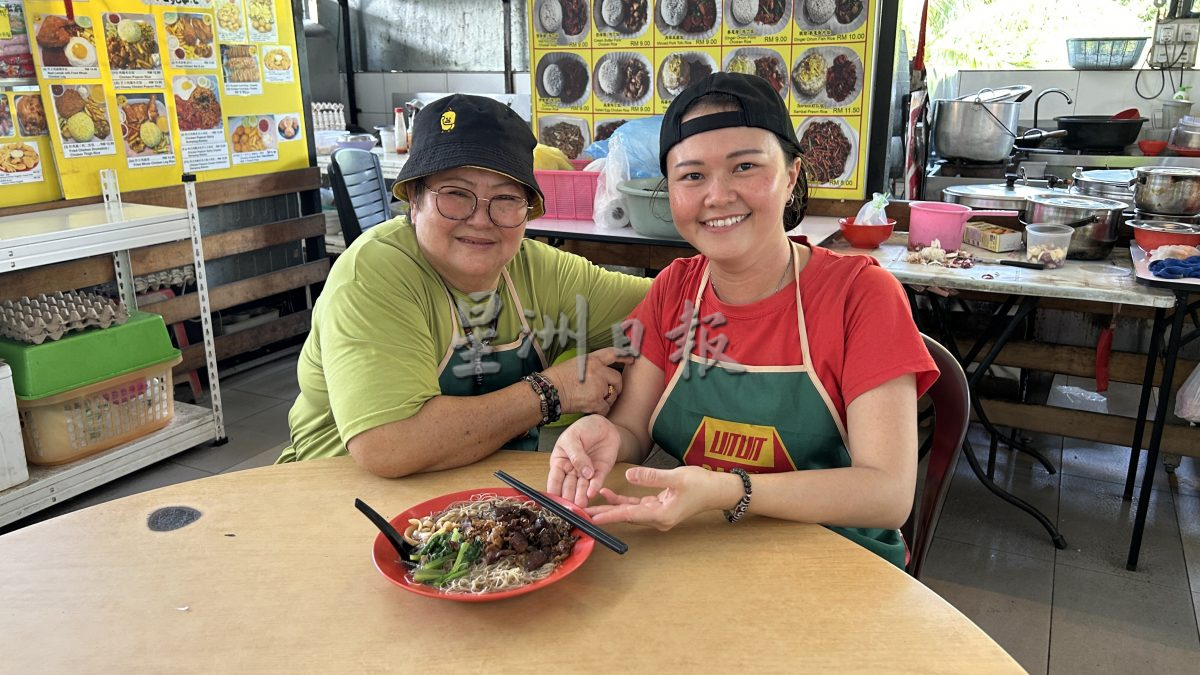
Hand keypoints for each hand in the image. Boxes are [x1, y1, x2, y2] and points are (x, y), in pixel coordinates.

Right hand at [543, 348, 633, 415]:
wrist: (548, 391)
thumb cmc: (556, 378)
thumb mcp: (574, 364)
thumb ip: (590, 366)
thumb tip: (599, 372)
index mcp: (591, 360)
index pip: (613, 354)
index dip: (624, 356)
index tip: (632, 358)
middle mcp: (597, 371)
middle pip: (617, 378)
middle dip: (616, 386)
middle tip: (610, 391)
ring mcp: (598, 386)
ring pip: (612, 394)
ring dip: (607, 399)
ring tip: (594, 400)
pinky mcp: (596, 401)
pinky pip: (605, 408)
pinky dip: (600, 410)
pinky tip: (591, 408)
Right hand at [547, 415, 621, 507]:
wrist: (604, 426)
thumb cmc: (583, 429)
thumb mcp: (573, 438)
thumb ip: (576, 455)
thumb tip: (583, 472)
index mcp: (559, 462)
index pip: (554, 479)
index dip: (553, 491)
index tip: (553, 502)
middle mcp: (571, 471)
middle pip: (568, 487)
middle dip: (568, 497)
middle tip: (569, 507)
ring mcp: (585, 473)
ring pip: (581, 488)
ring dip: (581, 497)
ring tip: (580, 505)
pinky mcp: (600, 473)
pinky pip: (596, 482)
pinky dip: (594, 488)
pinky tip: (591, 494)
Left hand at [585, 466, 739, 530]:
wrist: (718, 490)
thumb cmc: (701, 484)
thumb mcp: (676, 477)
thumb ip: (651, 477)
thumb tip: (628, 477)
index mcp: (661, 515)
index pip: (629, 515)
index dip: (609, 516)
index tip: (592, 518)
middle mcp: (658, 518)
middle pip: (626, 517)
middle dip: (604, 514)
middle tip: (582, 514)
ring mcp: (658, 514)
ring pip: (629, 512)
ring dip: (611, 508)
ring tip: (590, 504)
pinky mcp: (659, 507)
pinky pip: (637, 506)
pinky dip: (623, 501)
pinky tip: (609, 494)